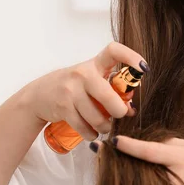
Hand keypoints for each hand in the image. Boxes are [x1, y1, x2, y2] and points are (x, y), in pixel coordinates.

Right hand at [26, 42, 147, 140]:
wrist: (39, 95)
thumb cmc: (73, 87)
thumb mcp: (90, 81)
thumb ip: (110, 90)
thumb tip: (132, 109)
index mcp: (94, 64)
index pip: (114, 50)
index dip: (131, 56)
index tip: (144, 68)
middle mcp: (82, 74)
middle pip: (109, 96)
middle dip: (118, 111)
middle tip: (120, 115)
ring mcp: (70, 90)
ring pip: (97, 117)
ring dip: (104, 126)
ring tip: (104, 125)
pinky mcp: (62, 107)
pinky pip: (85, 127)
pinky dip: (91, 134)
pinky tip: (91, 132)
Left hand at [94, 135, 183, 184]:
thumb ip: (163, 141)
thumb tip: (136, 136)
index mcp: (179, 160)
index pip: (150, 153)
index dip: (131, 146)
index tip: (114, 140)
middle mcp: (170, 181)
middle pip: (137, 170)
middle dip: (116, 160)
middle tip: (97, 148)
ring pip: (136, 184)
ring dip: (118, 171)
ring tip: (101, 157)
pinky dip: (127, 182)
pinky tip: (116, 171)